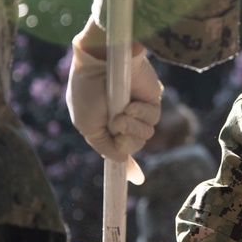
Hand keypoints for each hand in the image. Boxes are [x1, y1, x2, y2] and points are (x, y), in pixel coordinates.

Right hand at [66, 36, 162, 184]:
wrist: (102, 61)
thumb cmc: (88, 91)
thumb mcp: (87, 125)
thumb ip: (103, 146)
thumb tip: (120, 161)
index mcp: (102, 126)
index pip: (116, 149)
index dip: (126, 166)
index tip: (137, 179)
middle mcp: (120, 119)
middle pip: (133, 147)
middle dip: (126, 141)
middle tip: (118, 125)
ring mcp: (136, 110)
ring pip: (145, 136)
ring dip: (132, 127)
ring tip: (122, 112)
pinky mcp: (151, 99)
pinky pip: (153, 119)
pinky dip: (142, 114)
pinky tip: (133, 104)